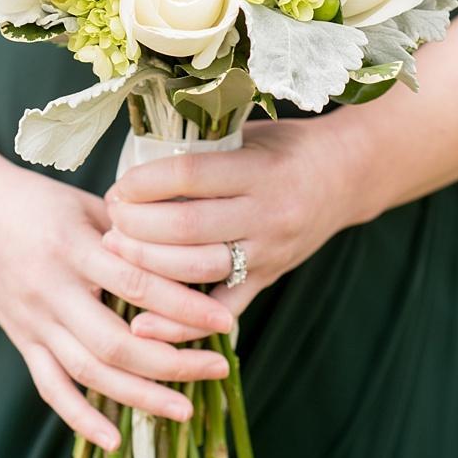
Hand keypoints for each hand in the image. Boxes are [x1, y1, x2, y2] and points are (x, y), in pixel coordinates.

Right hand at [0, 161, 234, 451]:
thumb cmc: (32, 199)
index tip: (223, 322)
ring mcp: (32, 320)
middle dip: (171, 364)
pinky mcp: (20, 338)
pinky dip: (80, 418)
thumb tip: (187, 258)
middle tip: (217, 368)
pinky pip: (50, 386)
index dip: (182, 307)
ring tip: (183, 409)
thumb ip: (130, 232)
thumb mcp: (83, 203)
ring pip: (88, 372)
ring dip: (139, 397)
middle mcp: (50, 289)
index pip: (134, 284)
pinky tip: (114, 440)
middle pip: (115, 343)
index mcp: (71, 247)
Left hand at [101, 118, 369, 342]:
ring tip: (116, 251)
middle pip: (186, 227)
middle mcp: (268, 214)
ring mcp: (270, 252)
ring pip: (198, 269)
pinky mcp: (268, 279)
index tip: (118, 186)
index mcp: (259, 170)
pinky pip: (221, 309)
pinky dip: (181, 322)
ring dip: (147, 265)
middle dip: (136, 226)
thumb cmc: (282, 147)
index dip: (142, 183)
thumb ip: (198, 147)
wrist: (346, 175)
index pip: (187, 176)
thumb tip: (130, 158)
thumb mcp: (246, 133)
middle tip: (111, 218)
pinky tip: (143, 324)